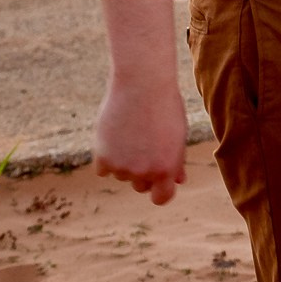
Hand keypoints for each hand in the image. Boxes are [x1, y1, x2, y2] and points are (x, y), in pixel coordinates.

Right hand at [93, 79, 187, 204]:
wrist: (142, 83)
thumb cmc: (164, 106)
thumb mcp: (177, 134)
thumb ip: (176, 160)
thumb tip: (178, 181)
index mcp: (166, 169)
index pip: (161, 198)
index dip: (160, 191)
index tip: (158, 183)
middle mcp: (143, 172)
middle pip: (140, 186)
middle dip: (143, 173)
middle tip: (145, 145)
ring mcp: (121, 167)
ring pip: (121, 174)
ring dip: (125, 161)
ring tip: (132, 131)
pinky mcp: (102, 158)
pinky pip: (103, 168)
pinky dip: (107, 156)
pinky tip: (115, 135)